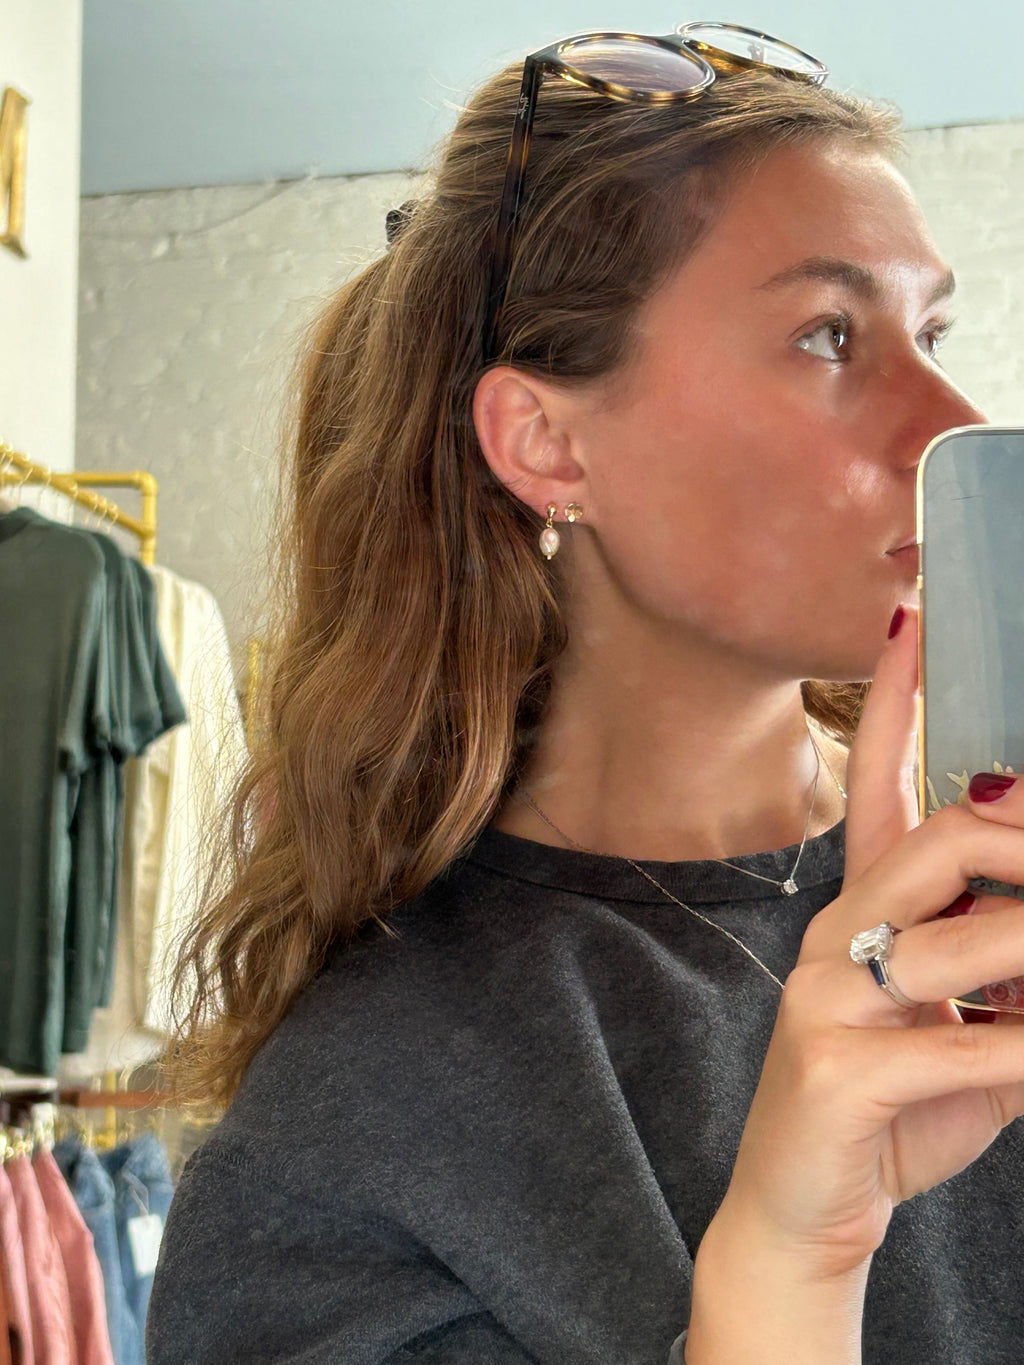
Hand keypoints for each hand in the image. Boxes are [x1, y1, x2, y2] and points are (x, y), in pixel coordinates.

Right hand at [720, 603, 1023, 1277]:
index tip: (915, 616)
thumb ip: (1010, 967)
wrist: (802, 1205)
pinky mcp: (834, 1066)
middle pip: (944, 838)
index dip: (901, 698)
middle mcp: (835, 931)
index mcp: (862, 908)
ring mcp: (825, 996)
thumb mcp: (964, 1025)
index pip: (882, 779)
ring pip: (960, 936)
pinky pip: (965, 1044)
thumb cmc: (891, 1102)